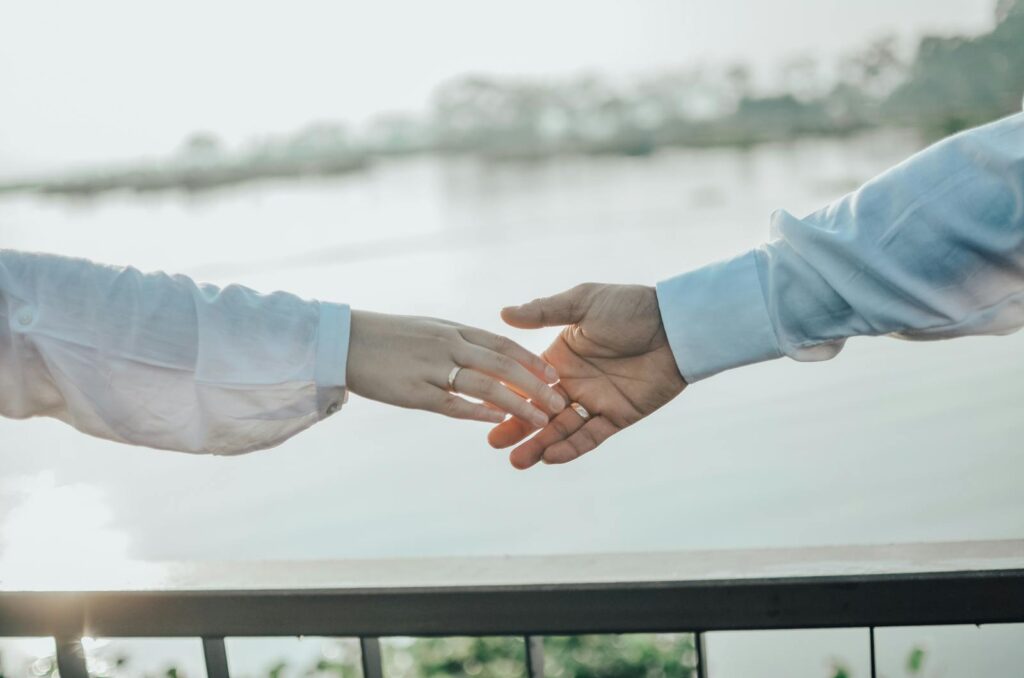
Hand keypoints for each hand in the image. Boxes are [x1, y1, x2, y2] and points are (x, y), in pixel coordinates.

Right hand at [347, 310, 565, 425]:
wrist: (343, 340)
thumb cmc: (385, 336)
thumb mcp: (428, 329)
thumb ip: (457, 341)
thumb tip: (482, 354)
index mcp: (454, 330)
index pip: (502, 344)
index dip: (530, 360)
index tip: (553, 374)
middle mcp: (449, 345)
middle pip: (503, 365)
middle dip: (535, 385)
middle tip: (559, 401)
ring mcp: (432, 368)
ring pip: (485, 386)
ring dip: (517, 403)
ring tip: (540, 419)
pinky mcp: (414, 391)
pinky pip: (453, 403)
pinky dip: (478, 412)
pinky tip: (498, 421)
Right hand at [488, 284, 685, 468]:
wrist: (675, 325)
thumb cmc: (631, 308)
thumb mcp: (583, 303)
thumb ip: (544, 312)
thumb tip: (504, 313)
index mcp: (561, 357)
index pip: (527, 382)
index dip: (506, 395)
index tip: (483, 409)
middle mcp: (574, 382)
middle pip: (539, 411)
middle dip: (517, 427)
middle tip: (493, 443)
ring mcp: (596, 400)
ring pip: (562, 429)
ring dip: (540, 445)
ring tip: (517, 461)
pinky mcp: (619, 415)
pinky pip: (591, 436)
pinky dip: (572, 447)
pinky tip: (550, 458)